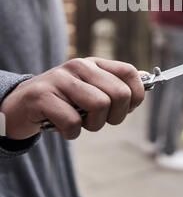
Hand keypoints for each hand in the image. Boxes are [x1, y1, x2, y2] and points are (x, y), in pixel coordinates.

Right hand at [0, 57, 144, 140]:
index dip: (136, 96)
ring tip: (80, 123)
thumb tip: (147, 77)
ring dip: (93, 125)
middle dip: (115, 116)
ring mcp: (60, 79)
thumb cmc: (62, 99)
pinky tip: (62, 128)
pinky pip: (72, 122)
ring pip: (99, 106)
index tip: (125, 109)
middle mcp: (79, 66)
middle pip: (119, 93)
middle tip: (100, 121)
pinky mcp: (42, 96)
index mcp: (94, 63)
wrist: (20, 105)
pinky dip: (71, 133)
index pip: (129, 72)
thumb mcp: (89, 87)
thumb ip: (115, 82)